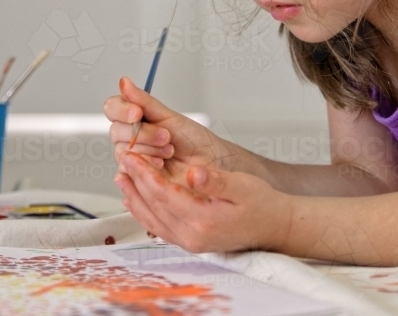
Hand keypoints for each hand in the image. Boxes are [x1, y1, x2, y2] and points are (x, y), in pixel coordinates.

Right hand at [104, 77, 239, 171]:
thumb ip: (143, 100)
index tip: (137, 112)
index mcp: (135, 118)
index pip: (112, 108)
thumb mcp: (168, 116)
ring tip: (169, 151)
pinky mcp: (136, 175)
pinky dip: (147, 164)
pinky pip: (128, 170)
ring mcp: (132, 157)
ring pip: (122, 151)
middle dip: (143, 133)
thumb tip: (124, 82)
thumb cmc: (192, 140)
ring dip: (149, 150)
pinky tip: (161, 164)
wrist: (209, 162)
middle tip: (165, 136)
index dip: (121, 110)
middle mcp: (130, 136)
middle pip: (116, 131)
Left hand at [113, 152, 293, 253]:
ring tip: (122, 176)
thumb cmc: (262, 204)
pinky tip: (137, 198)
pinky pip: (159, 227)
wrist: (274, 227)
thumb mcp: (243, 186)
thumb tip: (193, 173)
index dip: (144, 173)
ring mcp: (190, 242)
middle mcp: (193, 236)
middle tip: (122, 159)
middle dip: (135, 181)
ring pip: (152, 218)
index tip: (131, 155)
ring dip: (135, 197)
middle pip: (153, 206)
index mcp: (204, 220)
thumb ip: (216, 181)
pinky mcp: (190, 242)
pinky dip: (145, 211)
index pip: (164, 194)